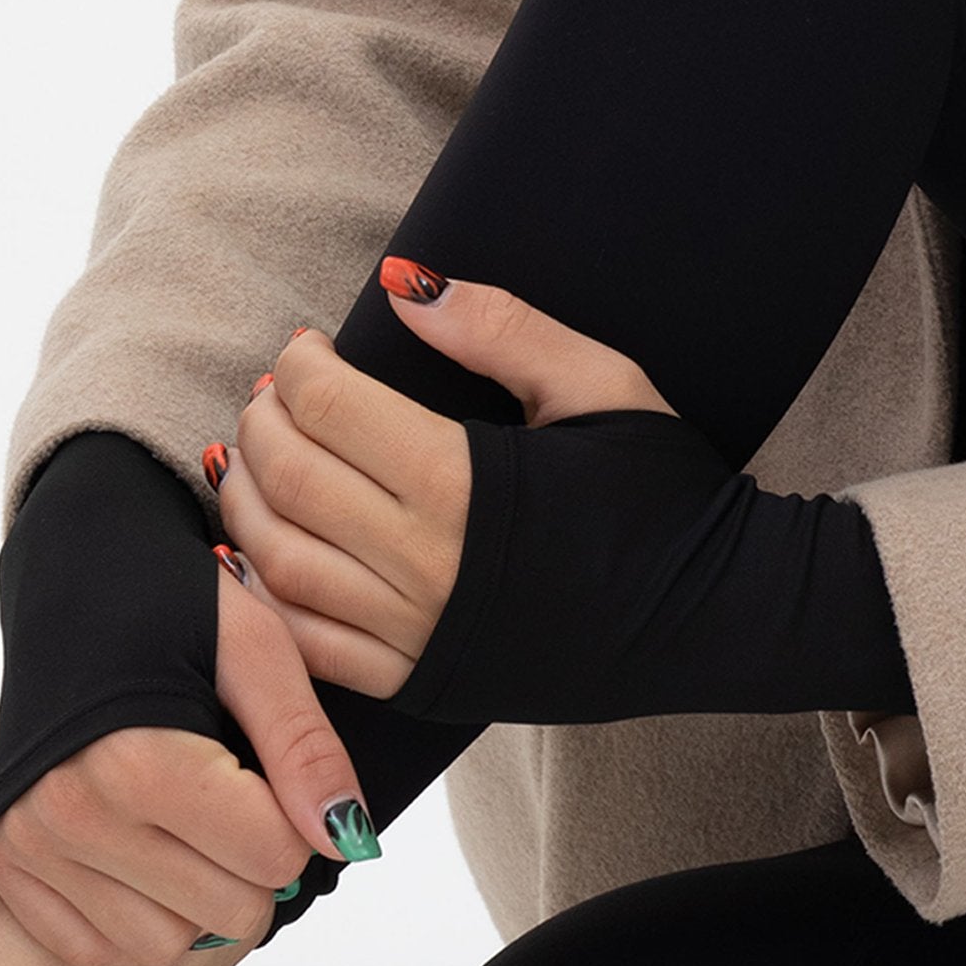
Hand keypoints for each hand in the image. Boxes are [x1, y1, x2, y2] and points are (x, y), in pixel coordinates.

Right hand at [0, 564, 369, 965]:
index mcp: (139, 760)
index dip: (296, 820)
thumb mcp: (257, 651)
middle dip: (253, 863)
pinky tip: (136, 843)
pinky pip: (94, 944)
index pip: (274, 858)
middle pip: (229, 912)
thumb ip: (305, 748)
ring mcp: (30, 842)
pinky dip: (128, 910)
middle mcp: (72, 811)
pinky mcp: (3, 860)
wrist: (70, 578)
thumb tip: (347, 840)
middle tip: (233, 798)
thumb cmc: (172, 605)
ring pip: (162, 943)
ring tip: (183, 818)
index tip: (272, 776)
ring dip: (193, 895)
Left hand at [216, 269, 673, 699]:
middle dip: (262, 424)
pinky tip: (253, 557)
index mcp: (466, 482)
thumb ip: (501, 328)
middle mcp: (427, 562)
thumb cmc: (666, 494)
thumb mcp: (601, 384)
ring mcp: (418, 631)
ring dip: (245, 504)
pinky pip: (309, 647)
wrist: (719, 616)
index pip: (330, 407)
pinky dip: (264, 600)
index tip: (306, 347)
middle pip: (290, 480)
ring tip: (248, 461)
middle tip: (271, 395)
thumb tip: (405, 284)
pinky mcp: (421, 682)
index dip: (298, 367)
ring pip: (281, 566)